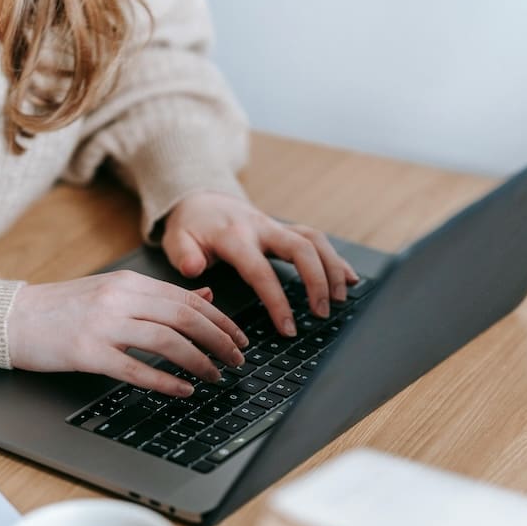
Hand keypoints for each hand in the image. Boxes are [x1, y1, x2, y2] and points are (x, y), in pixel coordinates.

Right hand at [7, 271, 247, 395]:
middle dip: (219, 341)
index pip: (189, 299)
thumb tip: (206, 293)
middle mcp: (120, 300)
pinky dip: (165, 381)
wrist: (13, 318)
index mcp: (130, 283)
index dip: (221, 320)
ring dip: (199, 362)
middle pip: (185, 318)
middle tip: (238, 361)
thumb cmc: (64, 308)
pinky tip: (183, 391)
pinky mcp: (88, 353)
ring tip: (216, 377)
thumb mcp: (114, 291)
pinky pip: (136, 369)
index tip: (241, 339)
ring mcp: (104, 325)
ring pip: (167, 342)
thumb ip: (160, 295)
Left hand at [162, 192, 358, 336]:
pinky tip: (351, 278)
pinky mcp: (285, 230)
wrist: (200, 197)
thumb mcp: (176, 239)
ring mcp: (276, 227)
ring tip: (341, 299)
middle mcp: (262, 228)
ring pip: (315, 241)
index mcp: (235, 236)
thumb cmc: (190, 226)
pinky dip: (335, 259)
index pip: (261, 271)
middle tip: (322, 313)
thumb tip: (196, 269)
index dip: (277, 301)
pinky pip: (316, 240)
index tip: (288, 328)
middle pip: (301, 248)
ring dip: (333, 268)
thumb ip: (184, 255)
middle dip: (317, 281)